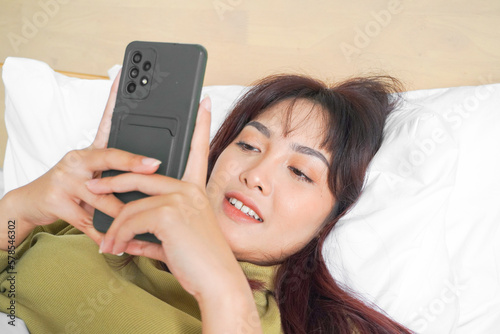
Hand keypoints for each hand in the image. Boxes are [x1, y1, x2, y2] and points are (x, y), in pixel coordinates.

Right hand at [4, 71, 159, 244]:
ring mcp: (65, 179)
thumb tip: (151, 173)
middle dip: (133, 163)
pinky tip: (115, 243)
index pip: (105, 122)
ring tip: (139, 221)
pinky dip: (104, 235)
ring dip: (122, 214)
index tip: (125, 79)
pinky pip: (88, 222)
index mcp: (89, 152)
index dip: (114, 99)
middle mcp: (77, 160)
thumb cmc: (68, 188)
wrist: (28, 204)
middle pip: (109, 157)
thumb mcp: (90, 175)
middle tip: (154, 165)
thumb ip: (114, 172)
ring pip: (103, 198)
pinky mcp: (56, 201)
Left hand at [89, 97, 244, 297]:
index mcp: (195, 190)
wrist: (216, 279)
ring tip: (108, 244)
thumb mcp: (175, 241)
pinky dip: (119, 237)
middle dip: (113, 181)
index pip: (198, 151)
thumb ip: (152, 235)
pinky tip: (119, 249)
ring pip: (131, 203)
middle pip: (141, 175)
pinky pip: (131, 220)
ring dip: (114, 226)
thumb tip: (128, 239)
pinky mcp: (169, 211)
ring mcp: (181, 197)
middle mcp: (190, 188)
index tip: (203, 103)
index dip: (202, 125)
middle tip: (93, 186)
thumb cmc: (201, 261)